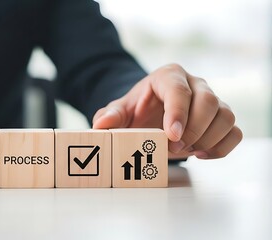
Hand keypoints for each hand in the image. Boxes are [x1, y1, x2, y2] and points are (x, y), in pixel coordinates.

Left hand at [92, 64, 242, 158]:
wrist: (150, 114)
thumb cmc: (137, 110)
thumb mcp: (120, 111)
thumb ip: (110, 115)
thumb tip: (101, 125)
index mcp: (169, 76)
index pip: (179, 90)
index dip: (178, 113)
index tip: (171, 135)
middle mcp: (195, 84)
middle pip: (209, 102)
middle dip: (193, 130)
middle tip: (173, 148)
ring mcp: (212, 100)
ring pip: (226, 116)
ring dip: (208, 139)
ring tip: (185, 151)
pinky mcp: (221, 118)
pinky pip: (234, 132)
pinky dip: (221, 147)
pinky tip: (200, 154)